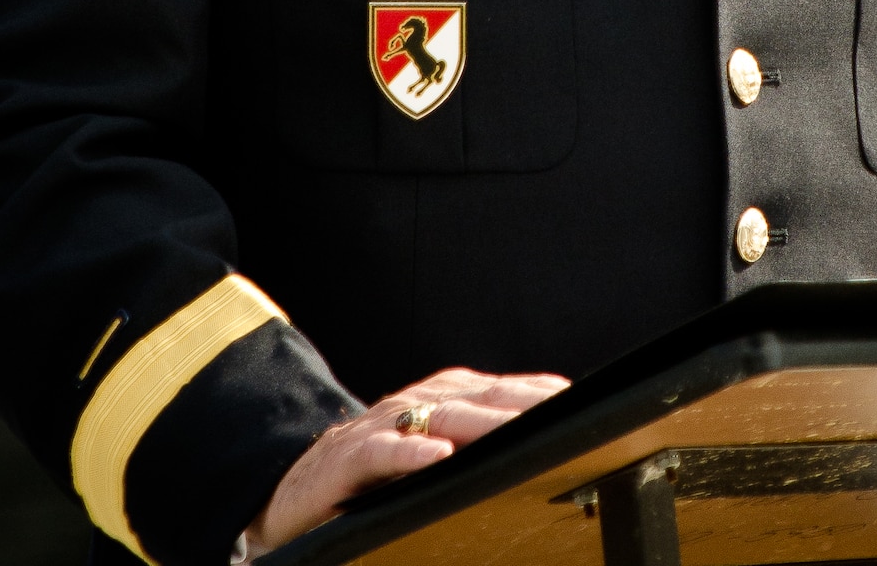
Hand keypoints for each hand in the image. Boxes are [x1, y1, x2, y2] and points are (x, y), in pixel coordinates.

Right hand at [240, 366, 568, 555]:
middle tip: (562, 415)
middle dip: (521, 406)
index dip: (537, 393)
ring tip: (516, 431)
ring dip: (479, 423)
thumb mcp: (431, 452)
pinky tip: (437, 455)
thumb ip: (475, 443)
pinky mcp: (349, 458)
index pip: (499, 390)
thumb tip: (539, 444)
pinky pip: (381, 450)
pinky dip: (409, 451)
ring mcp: (382, 426)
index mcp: (440, 398)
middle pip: (477, 399)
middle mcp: (415, 403)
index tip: (579, 401)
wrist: (296, 486)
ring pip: (438, 418)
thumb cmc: (376, 473)